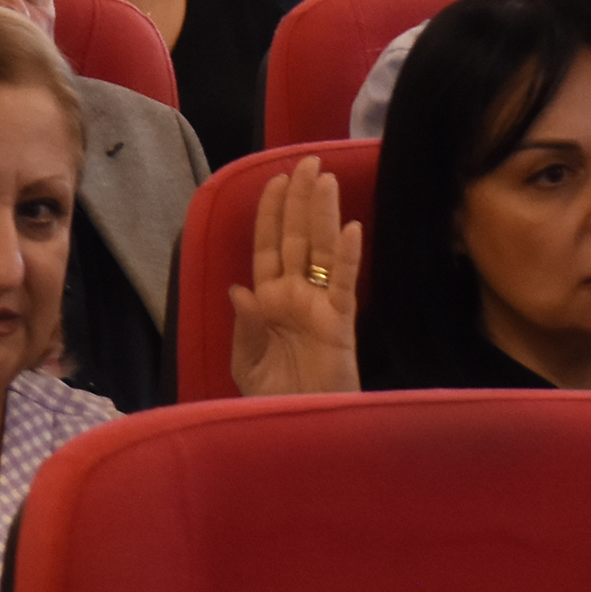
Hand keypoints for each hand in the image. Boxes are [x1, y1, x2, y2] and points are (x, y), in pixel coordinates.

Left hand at [227, 158, 364, 397]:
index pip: (268, 247)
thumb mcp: (248, 364)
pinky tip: (351, 229)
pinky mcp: (340, 324)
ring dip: (322, 215)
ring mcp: (319, 306)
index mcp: (269, 301)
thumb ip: (246, 327)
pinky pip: (345, 286)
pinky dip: (349, 258)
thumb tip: (239, 288)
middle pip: (296, 238)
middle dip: (298, 200)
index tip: (273, 180)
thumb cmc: (273, 400)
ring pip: (322, 251)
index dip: (270, 214)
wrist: (300, 430)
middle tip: (305, 161)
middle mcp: (295, 296)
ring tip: (323, 178)